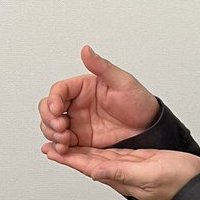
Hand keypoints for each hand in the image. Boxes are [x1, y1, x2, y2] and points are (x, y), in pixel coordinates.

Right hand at [39, 46, 159, 150]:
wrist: (150, 129)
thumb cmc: (139, 102)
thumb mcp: (123, 81)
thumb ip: (102, 67)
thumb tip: (86, 49)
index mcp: (83, 88)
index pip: (59, 90)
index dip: (53, 99)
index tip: (57, 109)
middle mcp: (77, 104)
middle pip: (48, 109)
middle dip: (49, 119)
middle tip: (62, 127)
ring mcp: (77, 123)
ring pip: (51, 127)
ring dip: (52, 134)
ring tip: (65, 140)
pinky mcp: (81, 140)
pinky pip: (62, 143)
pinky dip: (57, 146)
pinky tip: (62, 149)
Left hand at [40, 144, 199, 199]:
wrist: (197, 181)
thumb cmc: (177, 180)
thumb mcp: (147, 174)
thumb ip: (120, 172)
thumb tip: (93, 171)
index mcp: (120, 177)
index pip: (88, 166)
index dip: (69, 158)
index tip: (51, 150)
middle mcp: (121, 172)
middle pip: (89, 161)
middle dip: (69, 153)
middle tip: (49, 143)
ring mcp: (129, 165)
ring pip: (98, 156)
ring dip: (80, 150)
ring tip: (64, 142)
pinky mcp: (137, 158)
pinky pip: (111, 153)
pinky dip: (97, 148)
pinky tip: (92, 144)